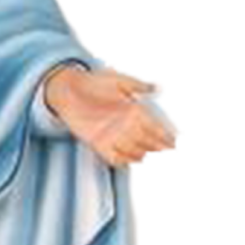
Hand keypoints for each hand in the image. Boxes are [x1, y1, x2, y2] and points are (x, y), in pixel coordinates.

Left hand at [43, 63, 181, 166]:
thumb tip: (154, 87)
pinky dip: (124, 161)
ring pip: (134, 151)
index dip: (167, 136)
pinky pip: (114, 157)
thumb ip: (136, 85)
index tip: (177, 144)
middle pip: (148, 142)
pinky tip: (134, 163)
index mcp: (134, 111)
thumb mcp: (118, 81)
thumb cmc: (93, 82)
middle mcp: (125, 126)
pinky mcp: (98, 143)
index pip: (156, 127)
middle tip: (173, 154)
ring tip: (154, 158)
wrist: (67, 89)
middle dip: (161, 148)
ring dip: (145, 156)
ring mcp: (112, 136)